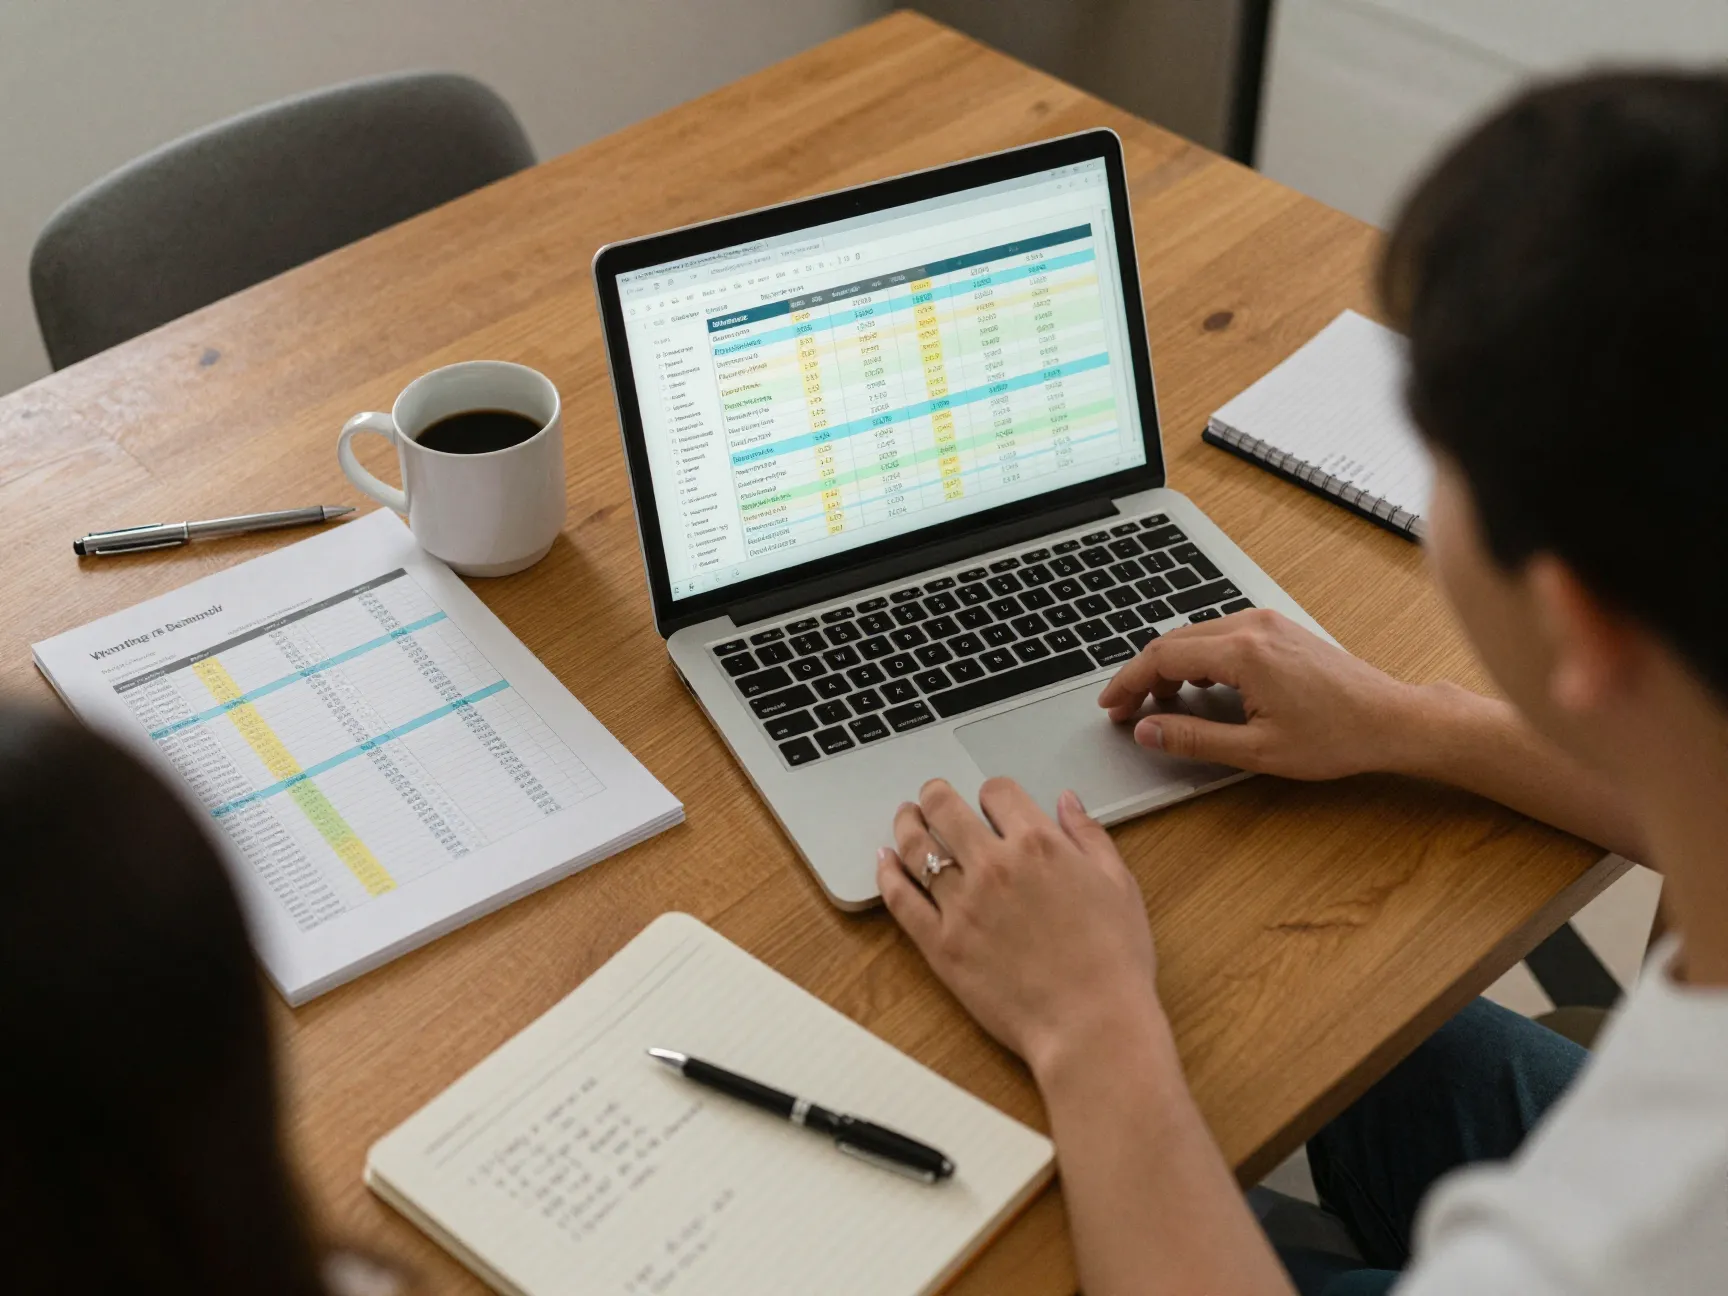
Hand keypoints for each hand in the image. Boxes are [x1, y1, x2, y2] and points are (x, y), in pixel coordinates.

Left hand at [876, 778, 1161, 1081]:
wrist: (1093, 1026)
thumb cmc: (1114, 962)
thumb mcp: (1119, 886)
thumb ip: (1090, 836)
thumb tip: (1067, 801)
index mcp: (1039, 844)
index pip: (997, 792)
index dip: (991, 792)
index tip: (990, 803)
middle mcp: (995, 865)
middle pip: (945, 807)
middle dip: (935, 795)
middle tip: (931, 796)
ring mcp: (962, 904)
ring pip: (917, 847)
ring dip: (907, 824)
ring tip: (906, 818)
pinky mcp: (941, 944)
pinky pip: (901, 899)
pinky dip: (887, 874)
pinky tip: (884, 862)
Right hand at [1097, 609, 1420, 779]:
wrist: (1391, 719)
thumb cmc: (1336, 736)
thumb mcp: (1257, 750)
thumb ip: (1194, 738)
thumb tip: (1148, 731)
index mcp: (1243, 653)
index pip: (1162, 657)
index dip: (1128, 682)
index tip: (1112, 705)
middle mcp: (1252, 626)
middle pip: (1174, 641)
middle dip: (1144, 675)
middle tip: (1127, 709)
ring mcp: (1267, 623)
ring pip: (1196, 636)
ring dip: (1170, 666)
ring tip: (1159, 703)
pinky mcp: (1278, 629)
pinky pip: (1221, 635)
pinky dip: (1197, 658)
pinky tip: (1197, 686)